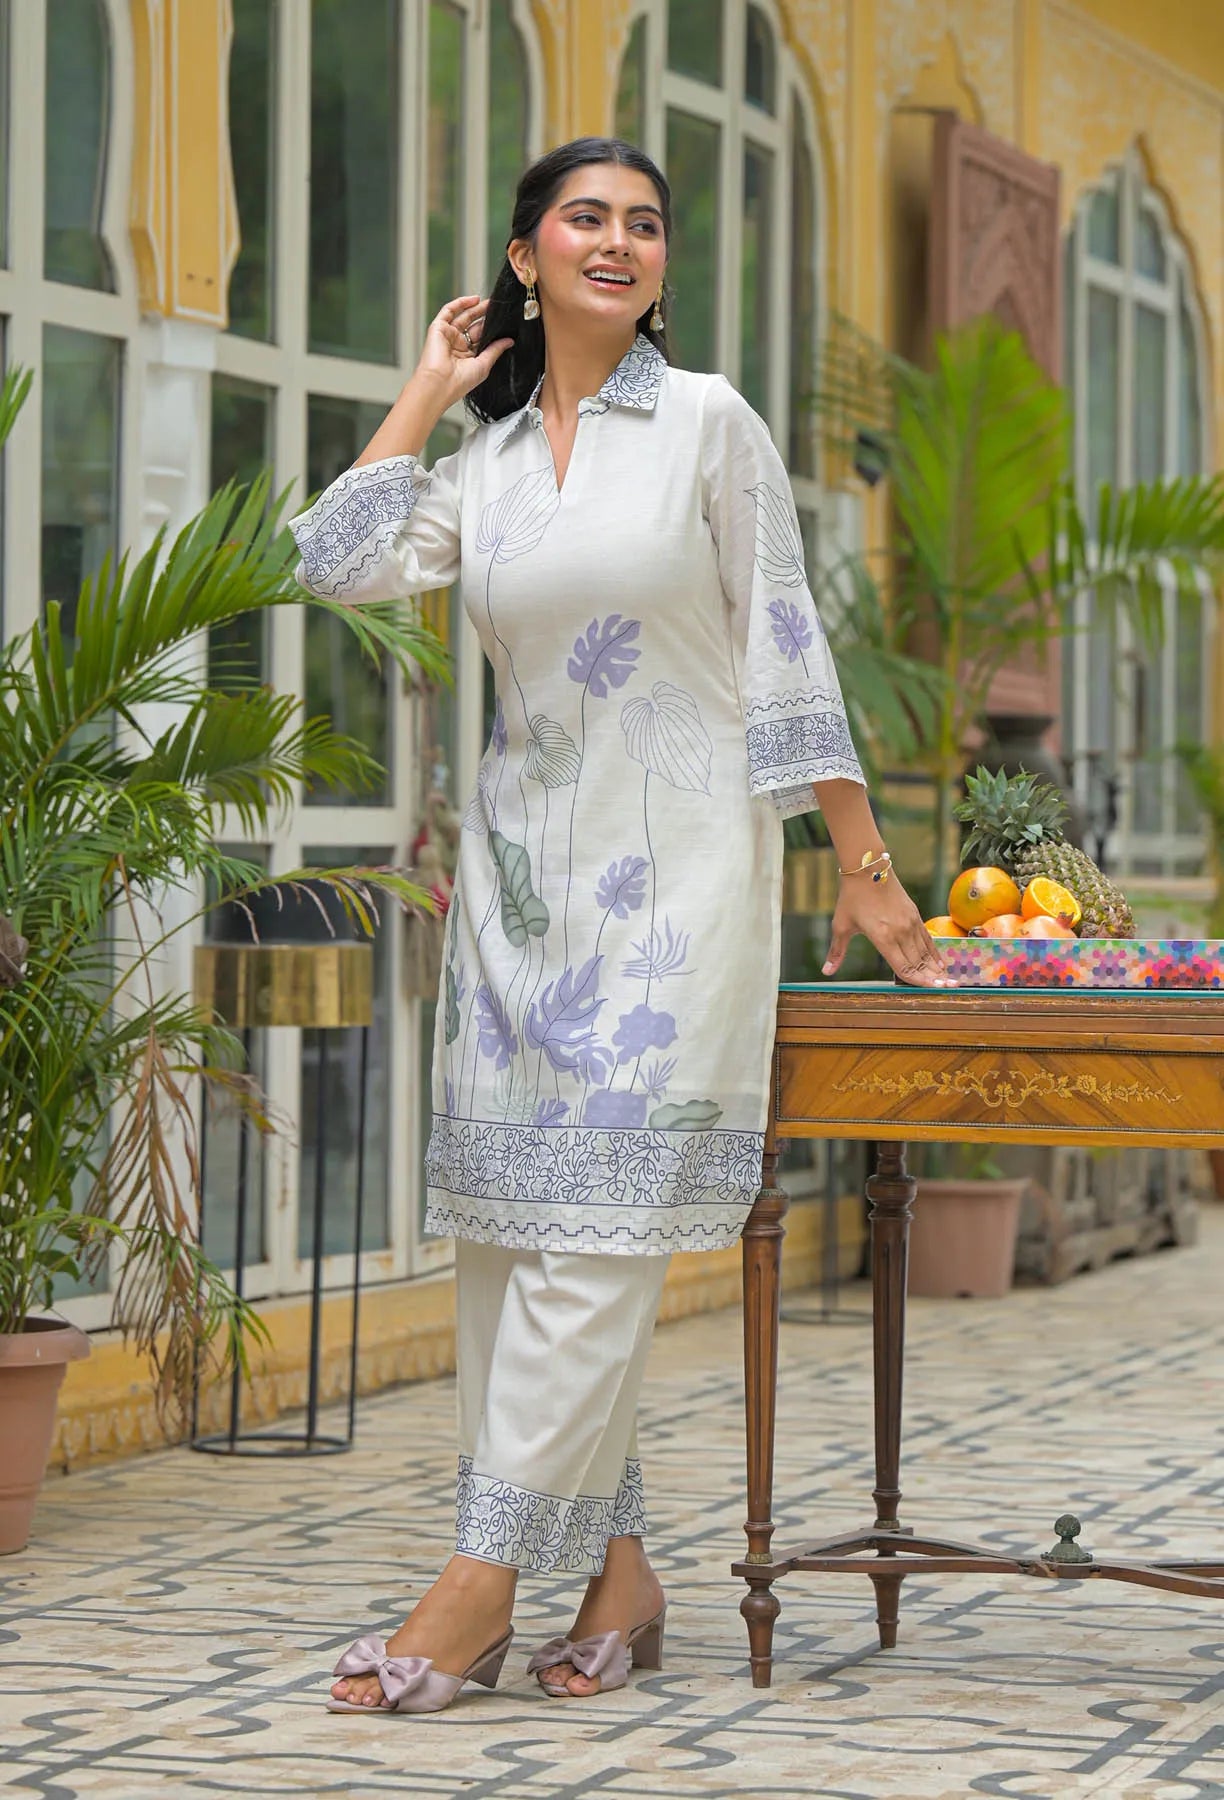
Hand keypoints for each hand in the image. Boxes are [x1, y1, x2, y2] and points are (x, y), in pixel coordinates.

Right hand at [413, 294, 513, 403]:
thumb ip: (496, 350)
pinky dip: (460, 303)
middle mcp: (457, 346)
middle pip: (473, 326)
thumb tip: (509, 341)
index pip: (481, 339)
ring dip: (475, 308)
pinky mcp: (438, 328)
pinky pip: (449, 311)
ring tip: (490, 302)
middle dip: (485, 316)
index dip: (491, 330)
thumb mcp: (484, 365)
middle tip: (497, 308)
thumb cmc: (459, 382)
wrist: (440, 383)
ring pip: (462, 316)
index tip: (503, 322)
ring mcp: (447, 336)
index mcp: (467, 358)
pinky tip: (474, 300)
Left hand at [823, 872, 950, 987]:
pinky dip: (934, 952)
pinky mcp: (914, 914)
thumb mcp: (841, 926)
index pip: (904, 967)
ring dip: (936, 967)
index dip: (918, 982)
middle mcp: (900, 932)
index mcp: (883, 938)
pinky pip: (927, 938)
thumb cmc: (851, 898)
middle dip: (933, 978)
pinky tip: (941, 963)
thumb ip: (837, 952)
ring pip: (925, 952)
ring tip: (947, 980)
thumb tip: (826, 971)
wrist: (867, 869)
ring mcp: (909, 923)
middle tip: (947, 989)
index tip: (931, 991)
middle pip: (919, 962)